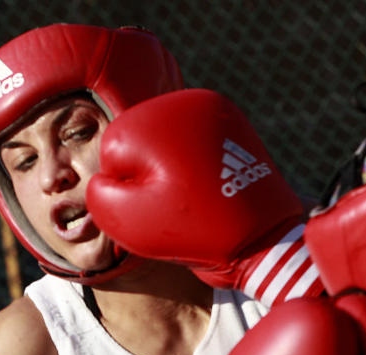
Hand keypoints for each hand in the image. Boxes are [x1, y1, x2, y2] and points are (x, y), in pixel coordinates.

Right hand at [86, 88, 322, 305]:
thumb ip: (99, 193)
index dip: (129, 188)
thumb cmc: (195, 231)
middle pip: (144, 143)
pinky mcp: (236, 130)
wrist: (267, 242)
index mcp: (160, 112)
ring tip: (196, 201)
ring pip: (170, 146)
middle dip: (151, 176)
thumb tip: (106, 177)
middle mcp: (191, 101)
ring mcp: (218, 112)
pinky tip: (210, 193)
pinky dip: (196, 171)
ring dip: (173, 174)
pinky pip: (196, 150)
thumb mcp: (129, 221)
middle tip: (179, 206)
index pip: (115, 150)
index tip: (159, 207)